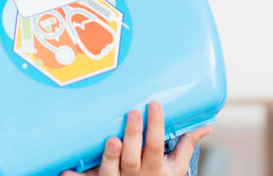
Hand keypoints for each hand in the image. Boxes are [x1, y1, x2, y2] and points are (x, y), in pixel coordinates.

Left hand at [61, 102, 211, 175]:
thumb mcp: (175, 167)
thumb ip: (186, 145)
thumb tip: (207, 126)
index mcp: (154, 170)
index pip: (156, 147)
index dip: (156, 127)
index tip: (154, 104)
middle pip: (133, 158)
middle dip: (133, 136)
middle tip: (131, 112)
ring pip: (110, 171)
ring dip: (110, 156)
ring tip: (111, 139)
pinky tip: (65, 173)